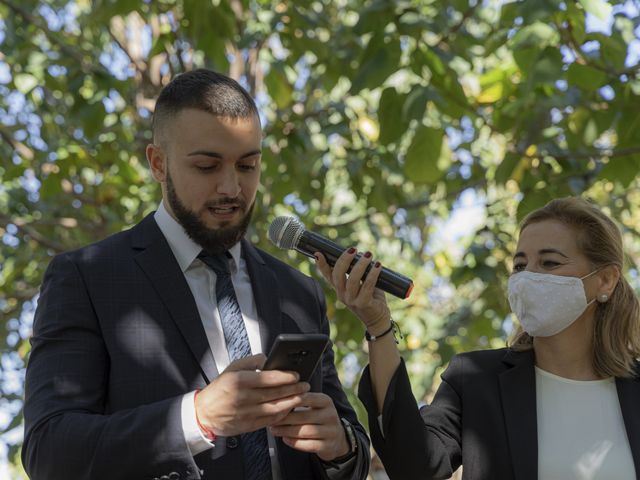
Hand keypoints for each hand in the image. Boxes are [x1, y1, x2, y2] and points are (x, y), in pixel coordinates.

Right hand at [195, 354, 309, 436]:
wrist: (203, 413)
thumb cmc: (219, 389)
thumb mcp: (231, 368)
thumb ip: (251, 361)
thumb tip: (268, 358)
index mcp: (238, 381)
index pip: (267, 379)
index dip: (285, 377)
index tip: (296, 375)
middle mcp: (242, 398)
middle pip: (274, 394)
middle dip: (293, 389)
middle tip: (305, 385)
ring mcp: (245, 413)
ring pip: (274, 409)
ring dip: (291, 403)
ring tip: (301, 397)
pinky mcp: (247, 426)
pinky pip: (269, 421)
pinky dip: (281, 415)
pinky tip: (289, 409)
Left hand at [269, 392, 350, 460]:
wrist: (337, 438)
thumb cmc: (318, 418)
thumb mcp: (314, 406)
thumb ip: (300, 401)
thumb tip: (276, 399)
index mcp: (326, 401)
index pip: (306, 397)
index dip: (288, 400)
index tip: (273, 403)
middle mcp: (330, 415)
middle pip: (303, 416)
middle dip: (284, 419)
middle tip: (270, 420)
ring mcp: (331, 431)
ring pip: (305, 431)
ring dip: (286, 431)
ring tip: (273, 430)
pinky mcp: (328, 446)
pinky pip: (309, 445)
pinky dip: (295, 443)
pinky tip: (285, 439)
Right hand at [315, 249, 390, 333]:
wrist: (378, 320)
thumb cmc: (371, 298)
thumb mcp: (361, 284)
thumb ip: (359, 272)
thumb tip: (362, 254)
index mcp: (339, 289)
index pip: (328, 276)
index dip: (322, 265)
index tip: (318, 253)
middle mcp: (342, 295)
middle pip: (338, 275)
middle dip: (344, 260)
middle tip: (353, 249)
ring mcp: (352, 301)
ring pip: (352, 280)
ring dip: (361, 265)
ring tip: (369, 255)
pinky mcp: (363, 304)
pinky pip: (367, 286)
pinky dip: (373, 274)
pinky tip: (377, 266)